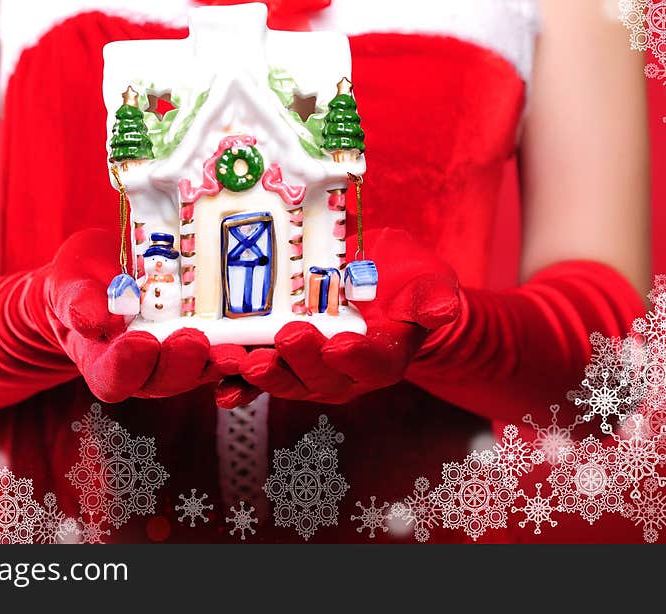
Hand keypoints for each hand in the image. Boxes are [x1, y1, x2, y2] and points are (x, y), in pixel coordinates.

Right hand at [44, 229, 243, 402]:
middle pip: (162, 381)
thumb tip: (95, 320)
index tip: (140, 342)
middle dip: (180, 365)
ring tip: (234, 350)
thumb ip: (78, 301)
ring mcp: (176, 360)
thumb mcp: (70, 281)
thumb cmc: (82, 279)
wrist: (105, 275)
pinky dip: (239, 353)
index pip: (113, 378)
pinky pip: (223, 356)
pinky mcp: (204, 346)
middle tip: (193, 341)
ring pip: (198, 372)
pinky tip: (256, 343)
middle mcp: (142, 370)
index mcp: (102, 361)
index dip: (127, 367)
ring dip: (216, 364)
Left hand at [224, 228, 460, 405]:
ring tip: (245, 361)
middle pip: (324, 378)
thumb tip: (443, 310)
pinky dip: (239, 385)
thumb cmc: (406, 280)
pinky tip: (221, 386)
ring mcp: (310, 370)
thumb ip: (433, 298)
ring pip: (287, 381)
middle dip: (303, 362)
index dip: (357, 358)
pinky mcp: (280, 360)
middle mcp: (346, 372)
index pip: (374, 364)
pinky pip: (258, 379)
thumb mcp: (428, 280)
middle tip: (287, 339)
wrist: (376, 280)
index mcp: (385, 355)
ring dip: (265, 376)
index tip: (342, 345)